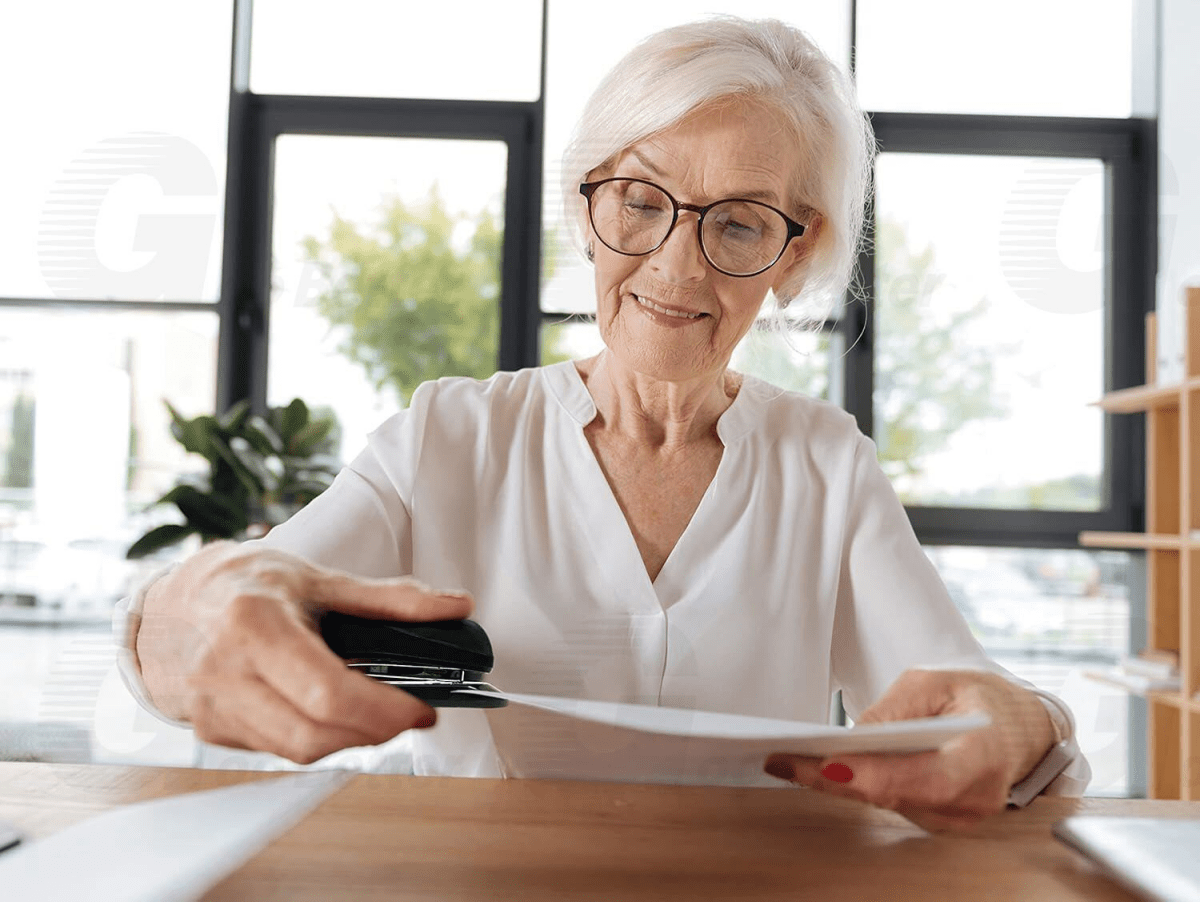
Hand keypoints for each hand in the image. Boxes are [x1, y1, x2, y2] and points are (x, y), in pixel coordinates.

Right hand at [136, 541, 473, 763]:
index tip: (421, 710)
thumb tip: (454, 606)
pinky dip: (314, 737)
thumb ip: (389, 598)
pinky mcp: (211, 731)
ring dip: (347, 738)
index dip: (383, 711)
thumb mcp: (317, 578)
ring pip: (297, 750)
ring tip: (373, 711)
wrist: (169, 605)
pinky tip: (328, 713)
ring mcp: (213, 707)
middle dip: (373, 732)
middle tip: (407, 715)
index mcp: (254, 623)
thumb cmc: (245, 585)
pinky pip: (277, 750)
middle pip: (313, 733)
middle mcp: (225, 670)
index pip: (327, 692)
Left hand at [763, 669, 1055, 831]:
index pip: (929, 778)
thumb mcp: (934, 682)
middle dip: (837, 779)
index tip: (827, 763)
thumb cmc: (977, 698)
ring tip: (791, 763)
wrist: (1015, 724)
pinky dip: (856, 789)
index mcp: (984, 755)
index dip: (876, 776)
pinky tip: (820, 772)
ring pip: (889, 805)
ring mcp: (962, 817)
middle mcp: (976, 797)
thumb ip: (896, 710)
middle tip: (786, 762)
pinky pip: (893, 806)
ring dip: (839, 785)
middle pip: (897, 796)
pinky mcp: (943, 820)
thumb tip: (853, 737)